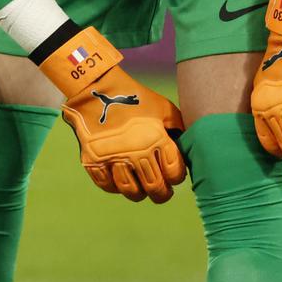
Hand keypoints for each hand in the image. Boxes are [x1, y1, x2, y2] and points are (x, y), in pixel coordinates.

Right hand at [39, 26, 185, 202]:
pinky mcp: (92, 160)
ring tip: (141, 186)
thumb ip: (178, 129)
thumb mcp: (163, 108)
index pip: (174, 173)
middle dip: (162, 193)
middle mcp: (135, 151)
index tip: (173, 174)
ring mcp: (112, 157)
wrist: (97, 88)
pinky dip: (116, 186)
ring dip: (139, 192)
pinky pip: (108, 186)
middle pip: (155, 188)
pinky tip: (121, 177)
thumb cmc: (135, 98)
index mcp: (155, 138)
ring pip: (132, 192)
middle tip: (162, 191)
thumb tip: (188, 150)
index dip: (177, 177)